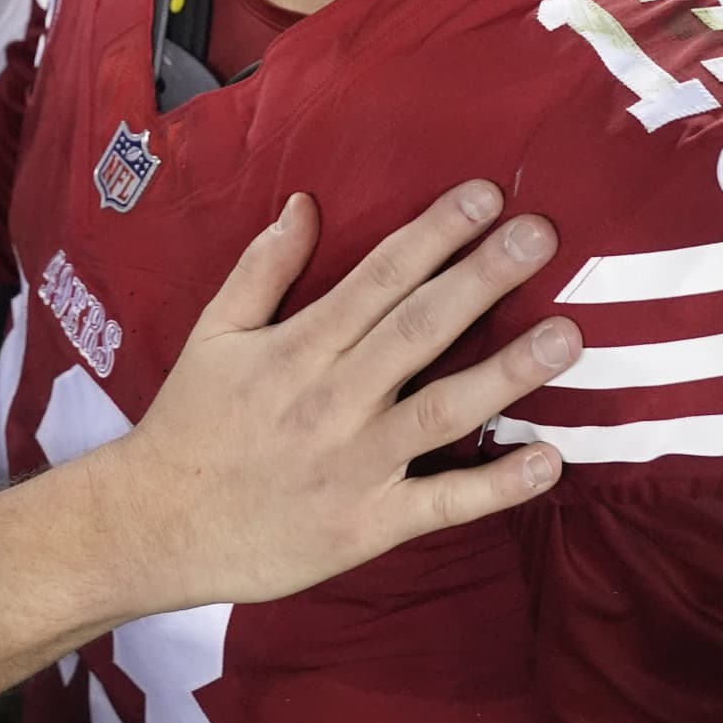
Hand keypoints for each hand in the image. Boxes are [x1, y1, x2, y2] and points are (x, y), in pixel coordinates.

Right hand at [96, 182, 575, 610]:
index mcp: (298, 347)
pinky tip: (548, 460)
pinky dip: (495, 486)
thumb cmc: (190, 424)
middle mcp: (332, 398)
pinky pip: (441, 504)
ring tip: (566, 336)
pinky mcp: (369, 524)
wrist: (156, 527)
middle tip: (542, 234)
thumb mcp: (215, 333)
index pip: (378, 278)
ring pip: (441, 410)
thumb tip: (306, 202)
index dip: (434, 234)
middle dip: (482, 278)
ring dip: (506, 373)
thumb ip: (265, 269)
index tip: (486, 195)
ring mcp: (355, 464)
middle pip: (417, 329)